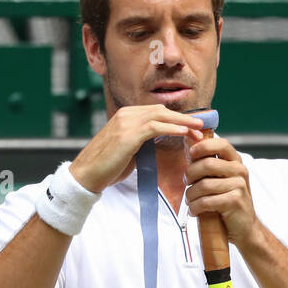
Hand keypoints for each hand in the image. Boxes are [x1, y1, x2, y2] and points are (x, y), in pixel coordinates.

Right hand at [69, 105, 207, 192]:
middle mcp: (126, 114)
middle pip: (161, 110)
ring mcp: (126, 122)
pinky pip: (155, 127)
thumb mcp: (128, 150)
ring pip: (160, 116)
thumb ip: (143, 143)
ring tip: (199, 129)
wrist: (86, 176)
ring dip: (182, 122)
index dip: (176, 118)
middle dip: (183, 118)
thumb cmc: (106, 167)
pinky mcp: (127, 134)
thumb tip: (158, 143)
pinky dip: (172, 128)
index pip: (156, 112)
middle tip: (201, 126)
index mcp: (125, 116)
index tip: (192, 127)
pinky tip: (184, 133)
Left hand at [185, 135, 259, 249]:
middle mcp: (239, 171)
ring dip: (191, 195)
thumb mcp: (221, 180)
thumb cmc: (227, 203)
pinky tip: (195, 211)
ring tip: (190, 201)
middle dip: (190, 175)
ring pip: (203, 185)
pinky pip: (206, 201)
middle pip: (207, 164)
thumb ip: (209, 166)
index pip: (221, 144)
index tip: (190, 154)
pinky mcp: (234, 201)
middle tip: (186, 184)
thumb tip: (189, 147)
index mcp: (236, 162)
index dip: (203, 146)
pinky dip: (195, 208)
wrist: (244, 228)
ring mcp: (239, 186)